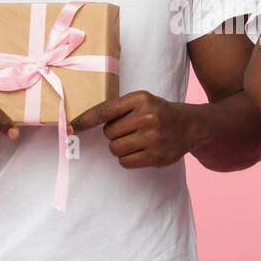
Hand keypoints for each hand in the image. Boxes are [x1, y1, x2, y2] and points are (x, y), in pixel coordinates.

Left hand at [69, 90, 200, 168]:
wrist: (191, 125)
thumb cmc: (159, 112)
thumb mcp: (142, 101)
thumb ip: (118, 109)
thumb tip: (82, 124)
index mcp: (141, 98)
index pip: (104, 111)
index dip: (84, 121)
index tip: (70, 128)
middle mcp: (147, 116)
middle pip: (108, 133)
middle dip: (114, 133)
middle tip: (131, 130)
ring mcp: (152, 137)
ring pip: (115, 148)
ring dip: (120, 147)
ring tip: (136, 140)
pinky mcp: (156, 156)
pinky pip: (125, 162)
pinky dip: (128, 158)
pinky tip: (141, 150)